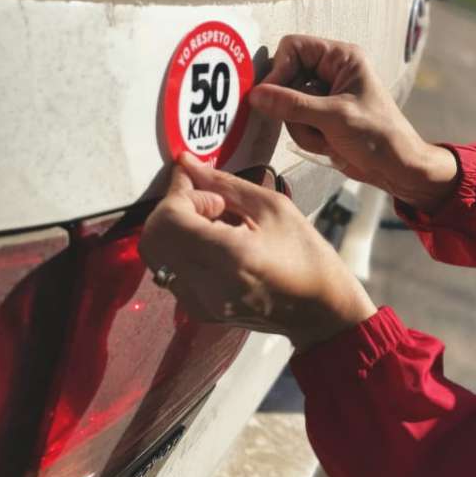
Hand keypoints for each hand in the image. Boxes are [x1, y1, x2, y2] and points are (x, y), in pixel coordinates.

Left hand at [139, 154, 377, 352]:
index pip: (168, 218)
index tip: (202, 184)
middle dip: (173, 210)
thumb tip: (188, 164)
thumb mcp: (275, 208)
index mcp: (230, 257)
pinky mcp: (198, 311)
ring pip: (158, 254)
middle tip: (210, 203)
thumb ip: (225, 184)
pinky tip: (217, 244)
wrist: (322, 311)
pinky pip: (171, 271)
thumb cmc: (309, 259)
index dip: (179, 193)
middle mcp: (206, 286)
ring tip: (218, 223)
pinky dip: (184, 249)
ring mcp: (199, 304)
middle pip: (153, 237)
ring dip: (178, 229)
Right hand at [248, 35, 459, 212]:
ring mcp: (324, 96)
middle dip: (294, 108)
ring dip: (303, 127)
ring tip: (327, 137)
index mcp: (342, 58)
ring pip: (287, 106)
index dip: (279, 69)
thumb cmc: (379, 136)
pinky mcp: (320, 118)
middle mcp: (331, 72)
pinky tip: (329, 145)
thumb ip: (293, 105)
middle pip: (285, 79)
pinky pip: (295, 123)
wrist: (396, 168)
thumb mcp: (334, 117)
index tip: (270, 95)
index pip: (293, 47)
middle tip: (311, 124)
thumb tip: (256, 94)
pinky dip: (308, 138)